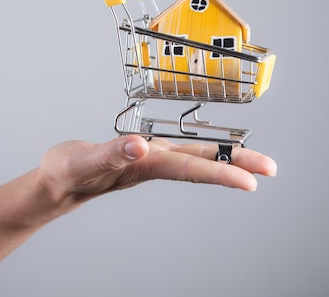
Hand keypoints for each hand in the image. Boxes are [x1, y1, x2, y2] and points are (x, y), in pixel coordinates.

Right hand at [38, 135, 276, 205]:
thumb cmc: (67, 174)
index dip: (220, 172)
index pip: (188, 168)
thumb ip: (110, 154)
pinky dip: (201, 150)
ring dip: (224, 159)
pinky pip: (179, 151)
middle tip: (270, 170)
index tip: (251, 181)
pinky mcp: (142, 153)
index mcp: (142, 166)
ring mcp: (149, 159)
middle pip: (200, 164)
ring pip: (193, 158)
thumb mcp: (83, 162)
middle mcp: (152, 163)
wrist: (58, 182)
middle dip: (235, 166)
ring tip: (253, 162)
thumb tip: (139, 146)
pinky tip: (212, 151)